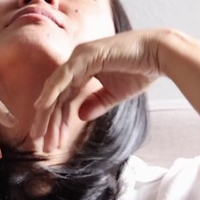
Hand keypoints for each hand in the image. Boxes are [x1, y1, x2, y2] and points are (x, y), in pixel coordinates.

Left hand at [29, 28, 170, 150]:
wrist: (158, 55)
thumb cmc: (140, 70)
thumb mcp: (114, 94)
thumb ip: (96, 103)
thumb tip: (79, 116)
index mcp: (83, 70)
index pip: (64, 99)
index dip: (59, 122)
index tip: (54, 143)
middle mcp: (77, 62)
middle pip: (56, 96)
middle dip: (49, 122)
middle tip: (43, 145)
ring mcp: (79, 57)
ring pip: (55, 89)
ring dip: (47, 113)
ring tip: (41, 135)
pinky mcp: (84, 56)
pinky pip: (62, 77)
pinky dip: (51, 93)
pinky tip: (43, 109)